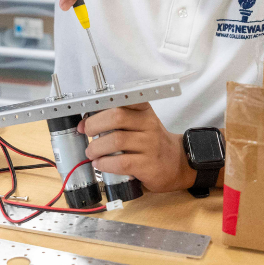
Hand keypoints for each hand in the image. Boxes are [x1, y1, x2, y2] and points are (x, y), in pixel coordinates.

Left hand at [79, 103, 196, 193]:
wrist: (177, 163)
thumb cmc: (151, 143)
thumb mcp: (140, 124)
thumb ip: (118, 119)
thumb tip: (86, 122)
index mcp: (144, 111)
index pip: (122, 99)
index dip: (100, 105)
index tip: (86, 115)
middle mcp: (149, 125)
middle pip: (116, 117)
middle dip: (94, 125)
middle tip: (87, 133)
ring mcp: (150, 145)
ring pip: (117, 140)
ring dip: (97, 147)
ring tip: (91, 153)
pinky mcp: (149, 165)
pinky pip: (122, 162)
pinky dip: (105, 163)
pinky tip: (100, 164)